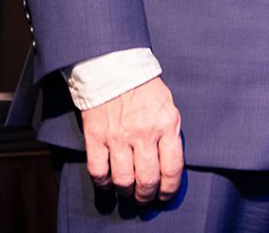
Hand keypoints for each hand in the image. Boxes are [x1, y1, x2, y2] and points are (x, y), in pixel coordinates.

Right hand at [79, 76, 182, 204]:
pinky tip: (107, 182)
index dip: (169, 188)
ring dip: (126, 191)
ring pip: (122, 180)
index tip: (165, 195)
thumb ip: (170, 134)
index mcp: (166, 125)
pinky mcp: (96, 137)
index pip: (172, 168)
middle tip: (145, 198)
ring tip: (128, 191)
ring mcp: (118, 137)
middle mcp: (143, 134)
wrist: (116, 69)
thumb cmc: (145, 89)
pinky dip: (102, 182)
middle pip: (147, 179)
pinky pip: (98, 171)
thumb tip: (169, 163)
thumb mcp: (169, 108)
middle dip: (147, 195)